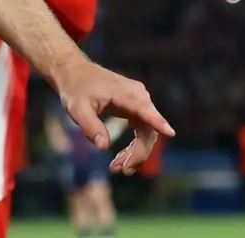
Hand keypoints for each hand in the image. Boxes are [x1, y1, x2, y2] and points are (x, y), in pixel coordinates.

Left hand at [52, 56, 174, 174]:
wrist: (74, 73)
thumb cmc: (76, 89)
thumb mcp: (77, 108)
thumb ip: (91, 126)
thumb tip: (103, 147)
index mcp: (127, 94)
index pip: (146, 111)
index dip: (158, 122)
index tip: (170, 133)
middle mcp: (139, 97)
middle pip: (149, 131)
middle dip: (138, 153)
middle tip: (121, 170)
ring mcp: (139, 103)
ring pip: (147, 134)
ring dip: (135, 153)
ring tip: (116, 168)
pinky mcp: (135, 108)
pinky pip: (141, 131)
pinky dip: (133, 147)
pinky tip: (120, 158)